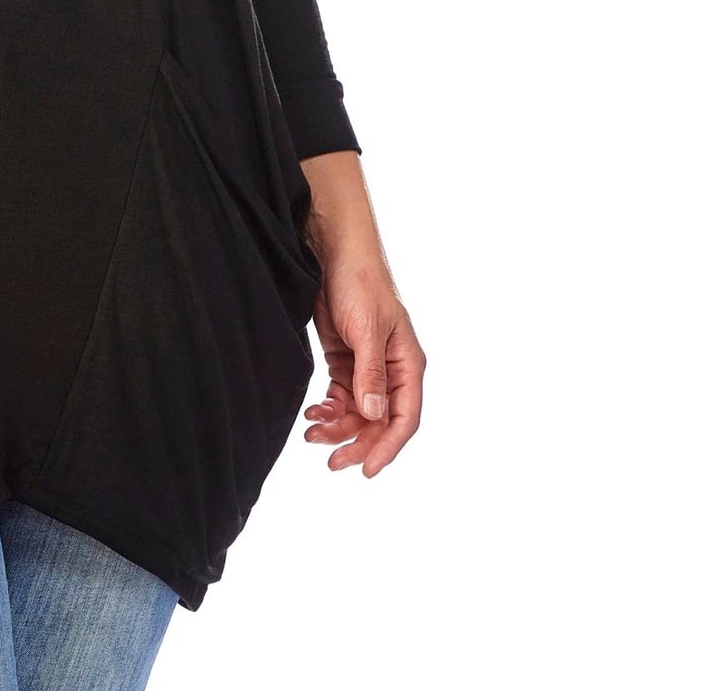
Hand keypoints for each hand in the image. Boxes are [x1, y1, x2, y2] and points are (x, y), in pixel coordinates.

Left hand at [298, 149, 424, 475]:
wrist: (333, 251)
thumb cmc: (360, 283)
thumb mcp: (367, 330)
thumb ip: (370, 375)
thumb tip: (375, 416)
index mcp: (407, 365)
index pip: (404, 418)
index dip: (387, 447)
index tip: (366, 469)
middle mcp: (390, 370)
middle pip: (379, 421)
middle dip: (356, 442)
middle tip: (330, 461)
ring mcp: (367, 366)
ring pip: (357, 412)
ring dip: (337, 427)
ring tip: (312, 434)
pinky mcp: (346, 359)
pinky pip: (340, 396)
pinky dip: (328, 409)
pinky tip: (312, 414)